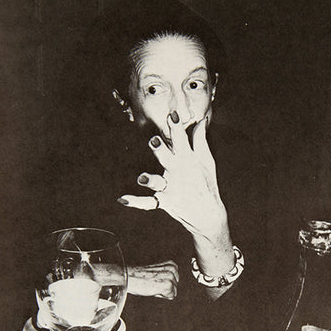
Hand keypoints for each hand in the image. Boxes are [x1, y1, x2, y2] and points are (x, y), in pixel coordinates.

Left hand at [118, 113, 227, 240]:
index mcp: (187, 160)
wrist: (208, 215)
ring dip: (149, 180)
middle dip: (160, 150)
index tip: (172, 115)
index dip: (176, 127)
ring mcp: (170, 188)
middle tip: (154, 141)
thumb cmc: (206, 184)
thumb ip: (200, 140)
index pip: (181, 141)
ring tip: (141, 178)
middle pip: (167, 159)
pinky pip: (148, 203)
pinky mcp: (164, 202)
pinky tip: (122, 199)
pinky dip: (135, 202)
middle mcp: (177, 173)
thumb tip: (200, 121)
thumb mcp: (207, 161)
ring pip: (157, 182)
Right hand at [127, 261, 178, 299]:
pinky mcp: (168, 285)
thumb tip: (171, 286)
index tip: (155, 281)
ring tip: (152, 285)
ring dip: (162, 292)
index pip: (175, 281)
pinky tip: (153, 289)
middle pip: (175, 287)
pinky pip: (170, 296)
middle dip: (164, 288)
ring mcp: (170, 277)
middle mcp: (172, 269)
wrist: (130, 277)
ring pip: (173, 292)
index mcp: (170, 264)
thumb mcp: (156, 272)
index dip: (164, 284)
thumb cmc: (139, 276)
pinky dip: (162, 295)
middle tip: (152, 284)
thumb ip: (165, 276)